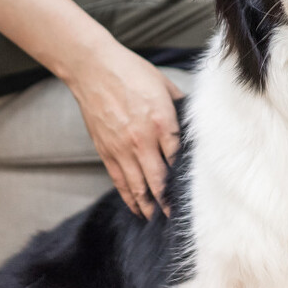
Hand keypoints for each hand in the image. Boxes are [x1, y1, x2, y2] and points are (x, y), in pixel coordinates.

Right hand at [64, 37, 183, 218]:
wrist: (92, 68)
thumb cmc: (130, 71)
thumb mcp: (164, 84)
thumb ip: (180, 106)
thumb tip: (193, 122)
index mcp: (161, 122)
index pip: (178, 159)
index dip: (186, 179)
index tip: (195, 192)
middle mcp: (141, 140)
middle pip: (159, 181)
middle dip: (169, 202)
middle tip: (178, 217)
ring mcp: (121, 148)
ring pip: (138, 187)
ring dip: (149, 206)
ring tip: (159, 219)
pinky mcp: (105, 151)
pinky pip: (120, 181)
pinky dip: (129, 197)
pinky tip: (137, 206)